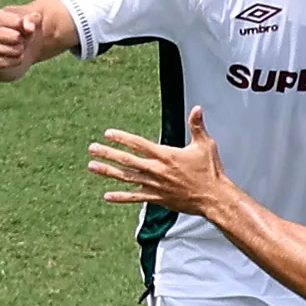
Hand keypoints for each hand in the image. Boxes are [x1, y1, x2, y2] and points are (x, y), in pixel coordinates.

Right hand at [0, 0, 62, 79]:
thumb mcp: (30, 19)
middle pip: (16, 37)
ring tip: (17, 48)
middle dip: (24, 40)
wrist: (16, 48)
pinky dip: (16, 61)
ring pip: (14, 50)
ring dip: (21, 50)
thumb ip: (33, 18)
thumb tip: (29, 28)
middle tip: (20, 39)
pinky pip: (9, 63)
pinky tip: (14, 57)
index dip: (28, 26)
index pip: (18, 22)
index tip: (23, 27)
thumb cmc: (21, 30)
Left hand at [87, 108, 230, 214]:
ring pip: (127, 178)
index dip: (123, 138)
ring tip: (92, 166)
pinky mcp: (157, 198)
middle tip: (92, 148)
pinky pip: (135, 197)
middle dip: (108, 153)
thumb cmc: (210, 171)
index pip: (139, 144)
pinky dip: (121, 197)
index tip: (109, 133)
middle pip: (127, 160)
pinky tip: (107, 196)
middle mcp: (157, 170)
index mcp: (166, 156)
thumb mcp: (205, 145)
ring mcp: (155, 185)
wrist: (213, 197)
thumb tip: (197, 108)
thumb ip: (197, 126)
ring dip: (108, 172)